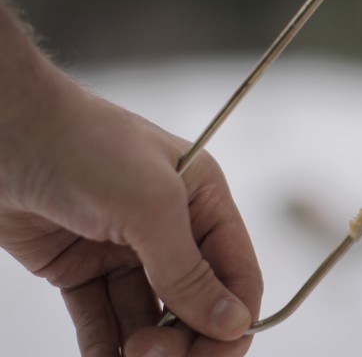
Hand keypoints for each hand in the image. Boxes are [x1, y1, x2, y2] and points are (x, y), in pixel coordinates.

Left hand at [0, 0, 262, 355]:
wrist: (4, 129)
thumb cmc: (86, 147)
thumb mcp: (150, 206)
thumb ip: (189, 270)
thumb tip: (234, 323)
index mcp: (204, 203)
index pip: (237, 274)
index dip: (233, 319)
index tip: (213, 354)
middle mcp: (172, 229)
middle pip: (196, 303)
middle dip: (184, 338)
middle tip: (152, 356)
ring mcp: (127, 250)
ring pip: (150, 317)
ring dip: (145, 346)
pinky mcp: (83, 267)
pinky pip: (103, 317)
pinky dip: (105, 345)